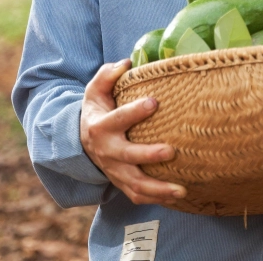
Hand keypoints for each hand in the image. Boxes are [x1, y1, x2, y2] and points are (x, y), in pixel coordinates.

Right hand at [80, 59, 186, 205]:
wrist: (81, 140)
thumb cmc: (96, 109)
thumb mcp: (95, 89)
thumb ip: (108, 74)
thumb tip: (126, 62)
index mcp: (101, 126)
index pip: (119, 118)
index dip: (135, 111)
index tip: (154, 102)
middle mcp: (107, 151)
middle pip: (129, 156)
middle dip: (149, 155)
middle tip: (171, 151)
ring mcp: (114, 170)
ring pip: (135, 184)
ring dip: (158, 189)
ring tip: (181, 189)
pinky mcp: (121, 182)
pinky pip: (138, 195)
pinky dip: (156, 200)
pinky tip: (176, 198)